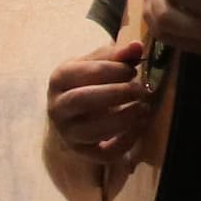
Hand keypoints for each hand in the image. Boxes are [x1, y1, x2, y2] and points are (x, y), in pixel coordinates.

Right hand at [46, 40, 152, 167]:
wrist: (70, 113)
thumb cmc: (87, 82)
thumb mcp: (95, 64)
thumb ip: (117, 55)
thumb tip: (137, 46)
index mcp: (59, 79)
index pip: (83, 72)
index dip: (112, 70)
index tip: (133, 70)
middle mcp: (57, 107)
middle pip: (82, 100)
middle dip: (117, 93)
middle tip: (141, 90)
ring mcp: (67, 132)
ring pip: (92, 130)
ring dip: (123, 119)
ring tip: (144, 108)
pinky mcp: (82, 151)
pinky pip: (103, 153)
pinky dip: (124, 143)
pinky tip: (139, 126)